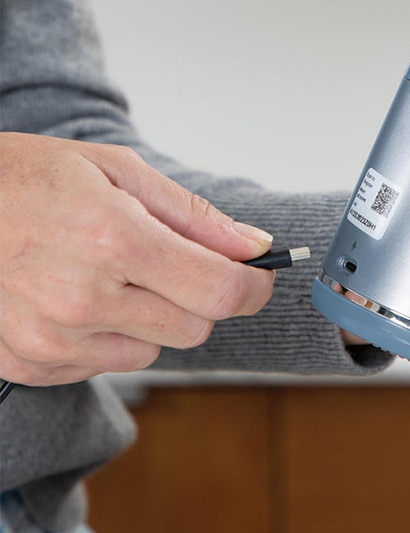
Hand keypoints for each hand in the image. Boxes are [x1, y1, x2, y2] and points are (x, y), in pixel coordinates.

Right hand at [0, 133, 274, 385]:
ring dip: (155, 316)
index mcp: (112, 238)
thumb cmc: (25, 177)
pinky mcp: (31, 363)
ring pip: (156, 348)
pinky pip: (109, 362)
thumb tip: (251, 244)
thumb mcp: (115, 169)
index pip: (218, 289)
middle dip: (201, 296)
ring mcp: (53, 338)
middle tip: (173, 260)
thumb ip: (192, 214)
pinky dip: (113, 334)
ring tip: (114, 272)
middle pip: (195, 326)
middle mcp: (83, 298)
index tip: (260, 277)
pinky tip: (82, 295)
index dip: (254, 287)